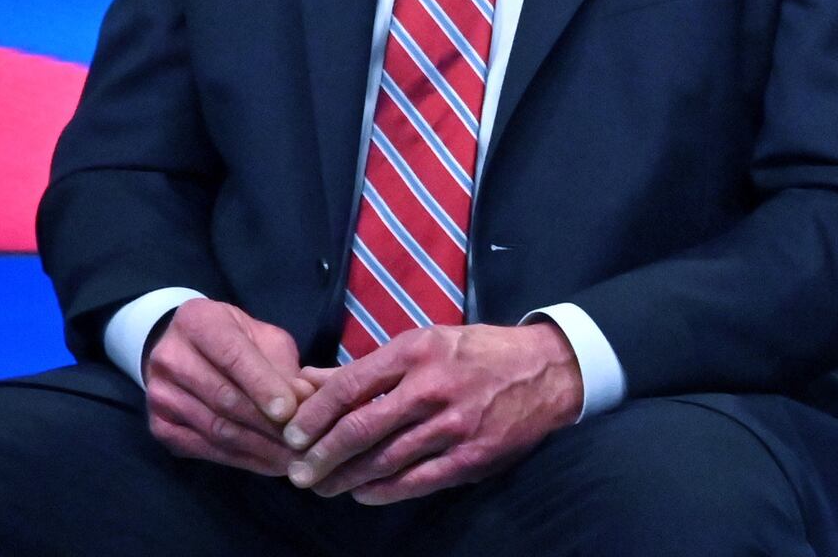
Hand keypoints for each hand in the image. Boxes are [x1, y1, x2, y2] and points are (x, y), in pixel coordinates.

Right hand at [142, 299, 316, 474]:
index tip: (290, 412)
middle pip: (224, 399)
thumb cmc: (235, 338)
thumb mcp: (262, 336)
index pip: (233, 357)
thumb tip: (303, 399)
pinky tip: (267, 465)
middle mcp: (170, 358)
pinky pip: (203, 448)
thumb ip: (281, 364)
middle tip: (302, 443)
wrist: (185, 348)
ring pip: (214, 428)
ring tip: (292, 460)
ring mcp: (160, 395)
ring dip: (258, 448)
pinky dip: (239, 460)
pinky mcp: (159, 425)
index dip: (263, 386)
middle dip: (267, 425)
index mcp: (198, 322)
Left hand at [283, 321, 583, 504]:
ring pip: (383, 461)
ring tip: (322, 486)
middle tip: (297, 473)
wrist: (547, 370)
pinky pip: (414, 482)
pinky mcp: (470, 456)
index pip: (349, 386)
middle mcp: (432, 387)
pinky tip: (362, 493)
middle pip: (360, 429)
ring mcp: (453, 425)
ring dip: (344, 479)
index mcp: (417, 351)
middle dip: (320, 456)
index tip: (291, 434)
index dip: (313, 415)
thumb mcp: (424, 343)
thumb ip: (367, 368)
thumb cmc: (476, 353)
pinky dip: (381, 491)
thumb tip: (309, 381)